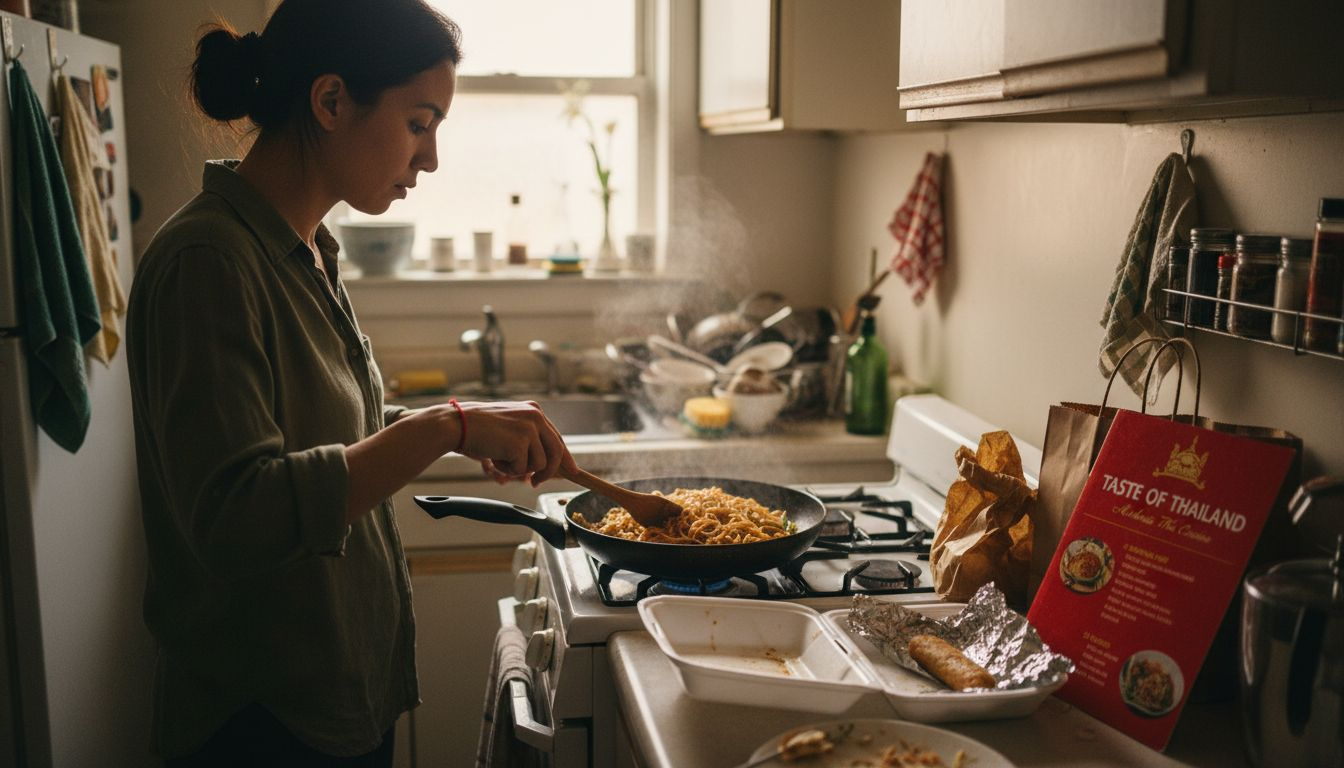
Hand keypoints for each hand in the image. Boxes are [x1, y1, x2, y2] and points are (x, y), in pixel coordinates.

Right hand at [453, 401, 576, 486]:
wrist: (457, 425)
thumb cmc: (477, 430)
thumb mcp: (509, 430)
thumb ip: (528, 443)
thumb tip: (543, 469)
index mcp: (534, 411)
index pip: (557, 438)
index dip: (564, 457)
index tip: (572, 471)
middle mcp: (536, 416)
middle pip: (555, 452)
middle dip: (547, 472)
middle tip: (534, 483)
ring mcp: (529, 429)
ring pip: (539, 464)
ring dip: (518, 469)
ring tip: (500, 458)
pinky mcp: (520, 443)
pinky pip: (522, 469)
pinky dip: (507, 469)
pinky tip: (494, 456)